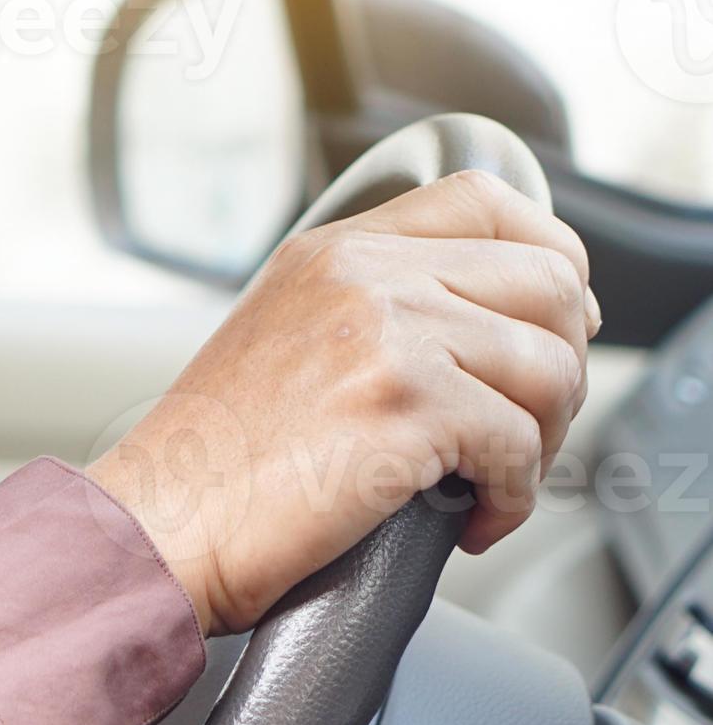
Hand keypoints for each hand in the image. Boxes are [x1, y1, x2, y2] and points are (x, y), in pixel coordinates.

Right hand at [90, 170, 597, 634]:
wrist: (159, 524)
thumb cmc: (215, 462)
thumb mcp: (288, 341)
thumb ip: (377, 312)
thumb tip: (499, 331)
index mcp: (335, 251)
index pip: (487, 201)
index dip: (550, 258)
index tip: (551, 324)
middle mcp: (361, 274)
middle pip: (550, 281)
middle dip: (564, 366)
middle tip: (526, 426)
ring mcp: (384, 331)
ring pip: (553, 367)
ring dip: (546, 440)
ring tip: (493, 480)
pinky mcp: (402, 404)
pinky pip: (523, 446)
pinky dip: (513, 500)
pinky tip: (469, 521)